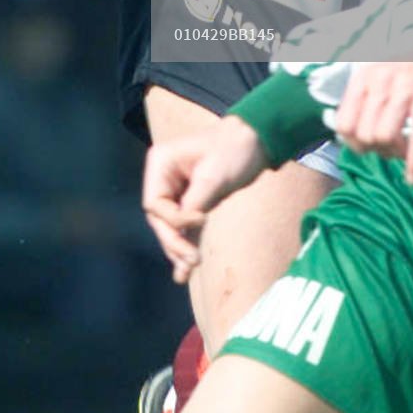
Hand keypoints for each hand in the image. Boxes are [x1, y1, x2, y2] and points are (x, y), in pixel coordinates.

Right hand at [140, 116, 266, 284]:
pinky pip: (184, 228)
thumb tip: (182, 230)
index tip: (203, 218)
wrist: (258, 140)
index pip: (154, 204)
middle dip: (174, 240)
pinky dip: (186, 245)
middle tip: (193, 260)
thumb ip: (194, 202)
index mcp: (161, 164)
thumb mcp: (213, 176)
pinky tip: (183, 273)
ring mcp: (176, 190)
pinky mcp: (192, 201)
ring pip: (170, 227)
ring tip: (189, 269)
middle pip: (159, 219)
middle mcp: (163, 177)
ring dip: (179, 248)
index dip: (175, 219)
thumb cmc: (234, 150)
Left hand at [332, 47, 412, 184]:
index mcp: (364, 78)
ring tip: (406, 154)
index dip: (354, 144)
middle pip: (364, 135)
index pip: (344, 123)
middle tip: (394, 150)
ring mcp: (405, 88)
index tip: (370, 149)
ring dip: (396, 155)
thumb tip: (354, 140)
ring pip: (384, 137)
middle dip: (378, 152)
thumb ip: (365, 104)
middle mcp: (380, 81)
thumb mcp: (380, 79)